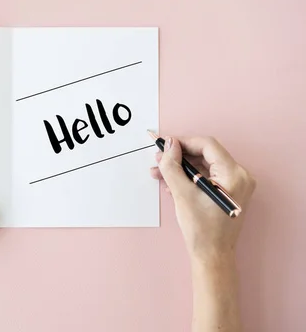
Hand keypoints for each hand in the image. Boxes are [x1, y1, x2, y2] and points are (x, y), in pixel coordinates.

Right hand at [150, 136, 255, 262]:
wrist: (211, 255)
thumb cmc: (201, 228)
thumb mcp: (182, 194)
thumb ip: (173, 166)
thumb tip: (169, 144)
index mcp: (234, 174)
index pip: (207, 145)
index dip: (183, 142)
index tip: (165, 145)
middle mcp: (239, 176)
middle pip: (205, 155)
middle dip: (180, 157)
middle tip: (159, 159)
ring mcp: (235, 185)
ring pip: (204, 166)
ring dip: (181, 168)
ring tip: (159, 172)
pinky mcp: (228, 192)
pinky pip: (207, 177)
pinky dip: (189, 178)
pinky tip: (170, 183)